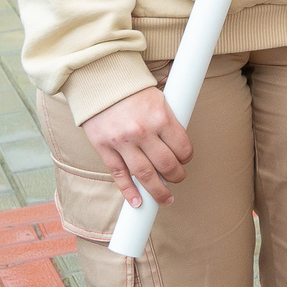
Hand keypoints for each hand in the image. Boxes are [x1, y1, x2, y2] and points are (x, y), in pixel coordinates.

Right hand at [82, 86, 191, 208]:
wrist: (99, 83)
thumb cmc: (134, 92)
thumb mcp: (160, 100)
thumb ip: (169, 121)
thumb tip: (179, 146)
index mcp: (161, 117)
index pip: (182, 147)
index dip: (187, 157)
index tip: (186, 160)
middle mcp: (142, 132)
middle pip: (166, 164)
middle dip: (176, 176)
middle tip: (179, 179)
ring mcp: (122, 142)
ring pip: (144, 174)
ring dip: (157, 190)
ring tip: (166, 198)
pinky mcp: (104, 148)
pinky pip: (118, 174)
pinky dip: (129, 191)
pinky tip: (137, 202)